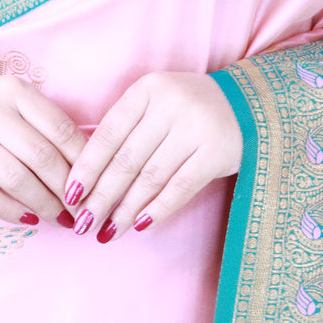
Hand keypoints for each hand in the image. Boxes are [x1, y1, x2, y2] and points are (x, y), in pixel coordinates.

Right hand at [0, 75, 86, 223]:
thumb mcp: (16, 112)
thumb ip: (48, 133)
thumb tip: (90, 175)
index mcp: (14, 92)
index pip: (60, 129)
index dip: (84, 163)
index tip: (96, 186)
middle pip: (41, 156)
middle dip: (67, 190)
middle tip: (82, 211)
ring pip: (17, 179)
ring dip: (45, 205)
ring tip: (61, 219)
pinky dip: (13, 211)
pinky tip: (30, 219)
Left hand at [62, 71, 242, 241]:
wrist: (252, 105)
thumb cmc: (191, 111)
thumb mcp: (157, 105)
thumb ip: (127, 130)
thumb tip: (86, 179)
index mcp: (148, 90)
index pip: (107, 134)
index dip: (86, 168)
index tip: (70, 195)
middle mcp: (170, 104)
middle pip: (126, 160)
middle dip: (101, 197)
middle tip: (84, 224)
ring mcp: (196, 128)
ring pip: (150, 178)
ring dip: (126, 210)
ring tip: (109, 232)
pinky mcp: (217, 152)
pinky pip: (180, 188)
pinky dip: (158, 209)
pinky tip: (140, 225)